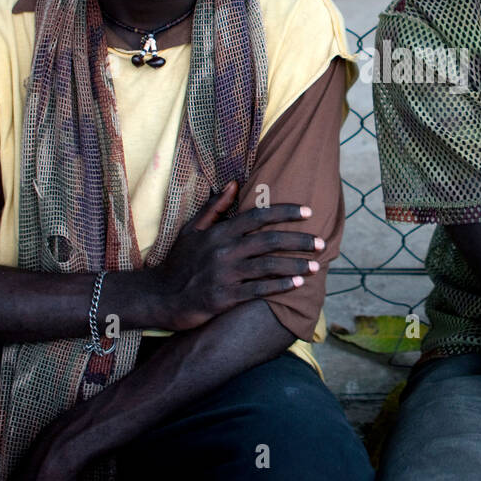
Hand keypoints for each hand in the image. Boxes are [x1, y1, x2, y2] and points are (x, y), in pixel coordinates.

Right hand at [149, 182, 324, 331]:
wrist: (160, 296)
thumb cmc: (179, 262)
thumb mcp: (192, 230)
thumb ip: (215, 207)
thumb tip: (235, 182)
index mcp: (219, 232)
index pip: (258, 216)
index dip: (285, 212)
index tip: (308, 212)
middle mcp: (224, 250)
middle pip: (269, 241)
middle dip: (299, 240)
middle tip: (321, 242)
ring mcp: (225, 274)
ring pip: (268, 266)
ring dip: (295, 265)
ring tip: (315, 266)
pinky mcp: (225, 298)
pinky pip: (259, 290)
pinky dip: (279, 287)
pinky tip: (297, 285)